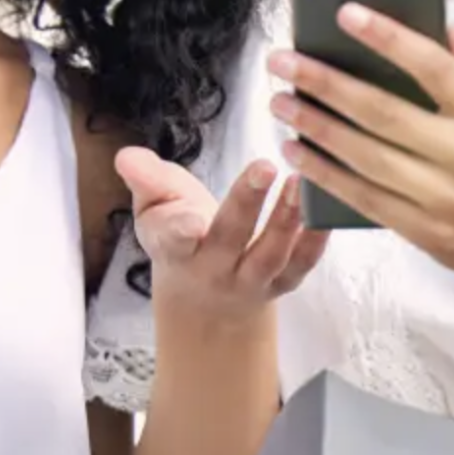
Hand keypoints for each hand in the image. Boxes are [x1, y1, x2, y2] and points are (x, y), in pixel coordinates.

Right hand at [114, 147, 327, 330]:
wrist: (205, 297)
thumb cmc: (178, 236)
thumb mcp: (152, 207)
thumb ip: (145, 180)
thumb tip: (126, 157)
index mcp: (175, 248)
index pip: (173, 240)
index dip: (180, 229)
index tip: (191, 218)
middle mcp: (213, 270)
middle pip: (229, 239)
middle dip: (246, 206)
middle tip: (263, 168)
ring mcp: (251, 281)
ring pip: (271, 255)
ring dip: (287, 220)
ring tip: (299, 182)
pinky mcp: (282, 283)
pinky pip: (302, 265)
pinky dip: (317, 240)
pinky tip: (327, 209)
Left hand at [267, 2, 453, 280]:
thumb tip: (434, 18)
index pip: (434, 67)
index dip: (388, 38)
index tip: (344, 12)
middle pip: (383, 113)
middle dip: (324, 84)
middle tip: (282, 61)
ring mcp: (446, 198)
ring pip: (365, 157)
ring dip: (314, 128)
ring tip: (280, 103)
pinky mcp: (425, 232)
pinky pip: (363, 198)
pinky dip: (323, 173)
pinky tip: (295, 151)